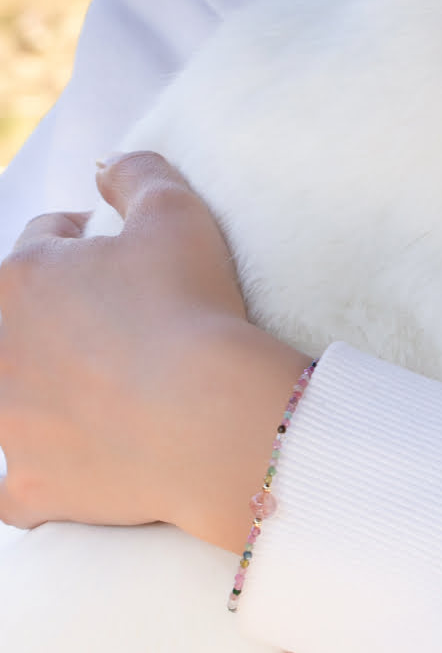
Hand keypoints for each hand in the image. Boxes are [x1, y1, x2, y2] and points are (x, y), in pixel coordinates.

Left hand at [0, 152, 308, 551]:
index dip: (84, 237)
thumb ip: (136, 171)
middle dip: (51, 314)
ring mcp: (8, 425)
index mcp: (20, 277)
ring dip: (31, 389)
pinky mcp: (31, 486)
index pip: (43, 239)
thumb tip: (106, 163)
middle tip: (111, 318)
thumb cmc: (191, 306)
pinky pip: (9, 489)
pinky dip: (27, 479)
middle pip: (14, 319)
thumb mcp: (176, 210)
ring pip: (2, 400)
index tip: (115, 249)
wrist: (209, 415)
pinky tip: (50, 469)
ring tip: (92, 387)